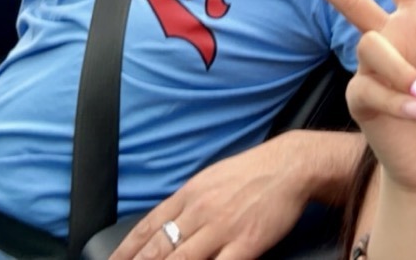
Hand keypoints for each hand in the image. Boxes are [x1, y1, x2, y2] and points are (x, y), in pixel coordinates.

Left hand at [109, 135, 312, 259]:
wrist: (289, 165)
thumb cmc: (251, 173)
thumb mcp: (210, 179)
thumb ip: (188, 203)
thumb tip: (166, 223)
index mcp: (189, 195)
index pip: (148, 227)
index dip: (126, 250)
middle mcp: (200, 212)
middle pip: (159, 249)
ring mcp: (222, 230)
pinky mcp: (245, 244)